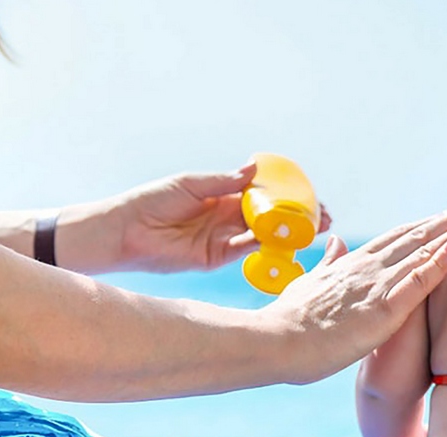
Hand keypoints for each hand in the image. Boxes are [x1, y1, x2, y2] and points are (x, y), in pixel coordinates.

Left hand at [113, 162, 331, 272]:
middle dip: (297, 215)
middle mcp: (228, 217)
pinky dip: (266, 245)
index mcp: (223, 195)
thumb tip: (254, 169)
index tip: (309, 193)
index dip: (286, 193)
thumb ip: (223, 181)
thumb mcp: (190, 184)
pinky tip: (284, 239)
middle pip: (271, 215)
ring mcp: (224, 238)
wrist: (125, 232)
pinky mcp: (217, 257)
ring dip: (288, 231)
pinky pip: (247, 250)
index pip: (264, 194)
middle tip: (322, 216)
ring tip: (312, 228)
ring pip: (264, 234)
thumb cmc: (152, 201)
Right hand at [267, 198, 446, 383]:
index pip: (400, 237)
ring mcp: (376, 285)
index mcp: (355, 265)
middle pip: (419, 235)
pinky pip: (418, 281)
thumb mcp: (311, 285)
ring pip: (425, 251)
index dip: (429, 223)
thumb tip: (337, 240)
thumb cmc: (290, 321)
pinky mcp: (382, 309)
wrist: (272, 343)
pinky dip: (441, 261)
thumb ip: (328, 262)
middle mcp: (369, 267)